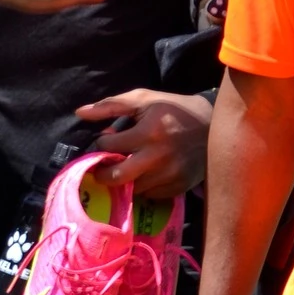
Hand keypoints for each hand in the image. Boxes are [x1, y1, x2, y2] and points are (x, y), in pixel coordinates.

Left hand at [76, 88, 211, 195]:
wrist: (214, 123)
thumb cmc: (174, 109)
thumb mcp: (144, 99)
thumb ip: (110, 105)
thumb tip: (80, 113)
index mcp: (148, 132)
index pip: (110, 147)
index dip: (102, 144)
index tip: (105, 141)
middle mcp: (158, 157)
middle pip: (118, 177)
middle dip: (103, 173)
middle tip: (102, 168)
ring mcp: (170, 175)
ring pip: (133, 189)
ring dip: (124, 181)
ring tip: (125, 168)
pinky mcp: (179, 187)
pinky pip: (151, 195)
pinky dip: (143, 187)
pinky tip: (145, 174)